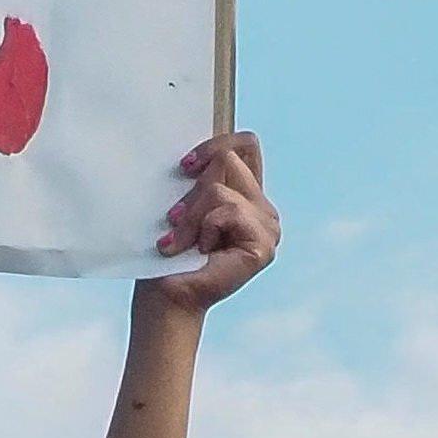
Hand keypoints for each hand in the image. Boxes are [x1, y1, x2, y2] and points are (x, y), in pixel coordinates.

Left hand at [142, 133, 276, 317]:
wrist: (169, 294)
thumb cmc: (171, 253)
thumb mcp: (185, 204)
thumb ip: (202, 178)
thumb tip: (204, 159)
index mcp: (247, 195)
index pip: (246, 145)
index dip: (216, 144)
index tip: (185, 166)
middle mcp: (262, 208)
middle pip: (229, 159)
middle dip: (193, 189)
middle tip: (173, 219)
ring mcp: (268, 227)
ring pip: (220, 187)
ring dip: (192, 215)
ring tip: (180, 241)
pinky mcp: (264, 244)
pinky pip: (229, 210)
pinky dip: (205, 228)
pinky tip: (202, 250)